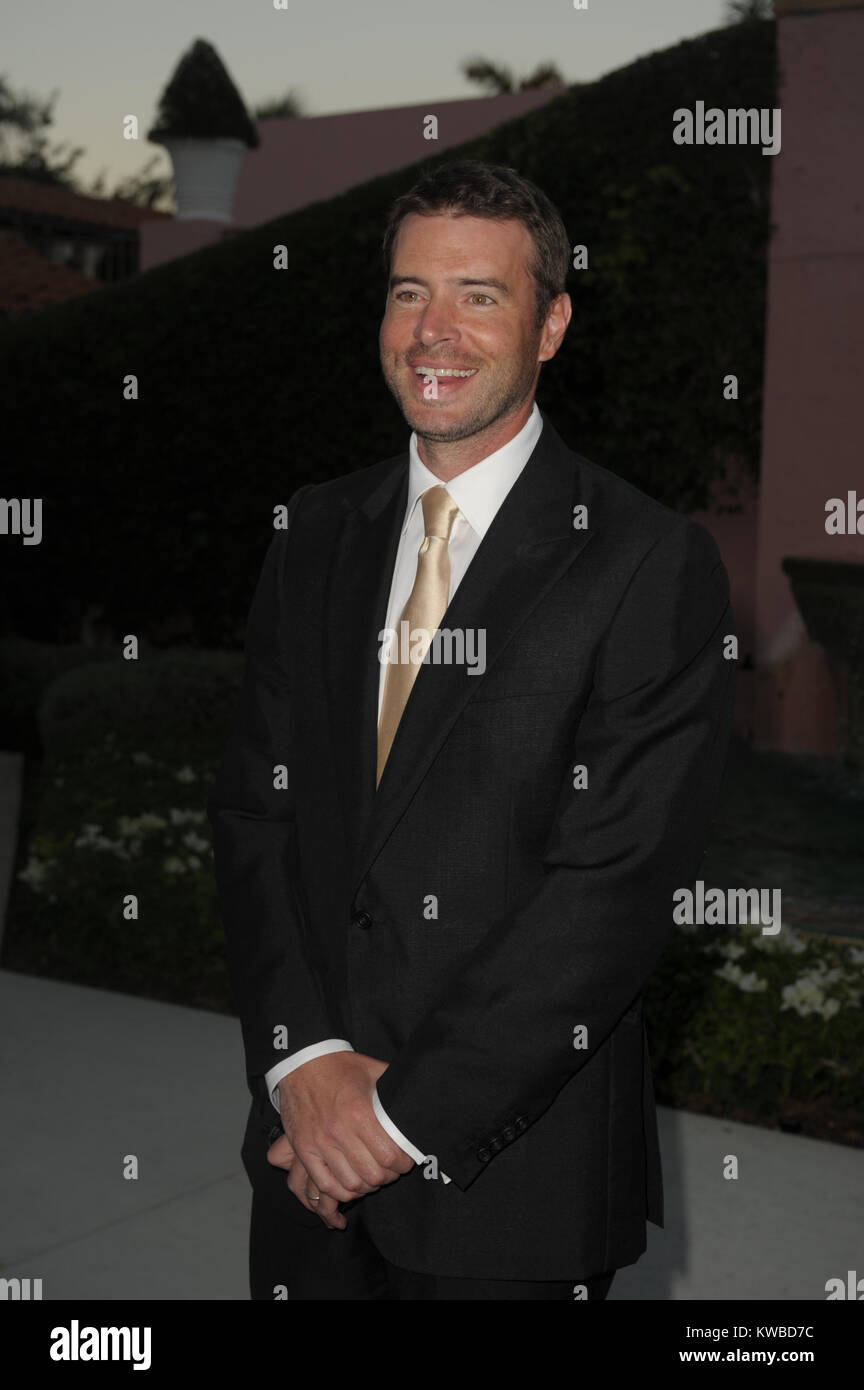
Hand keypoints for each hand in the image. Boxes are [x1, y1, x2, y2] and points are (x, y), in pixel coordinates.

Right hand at [273, 1052, 414, 1219]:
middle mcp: (338, 1130)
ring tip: (372, 1176)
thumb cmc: (341, 1067)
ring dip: (366, 1186)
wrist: (302, 1062)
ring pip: (350, 1184)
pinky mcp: (304, 1149)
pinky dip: (340, 1191)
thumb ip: (394, 1089)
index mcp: (359, 1111)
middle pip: (372, 1175)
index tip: (406, 1161)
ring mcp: (319, 1142)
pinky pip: (324, 1184)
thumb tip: (420, 1100)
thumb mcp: (374, 1071)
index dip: (403, 1164)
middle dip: (388, 1177)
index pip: (389, 1156)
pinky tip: (351, 1184)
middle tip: (391, 1170)